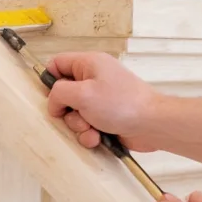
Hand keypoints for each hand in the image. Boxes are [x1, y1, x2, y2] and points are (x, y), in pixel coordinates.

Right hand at [45, 51, 161, 151]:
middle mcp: (94, 79)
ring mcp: (101, 99)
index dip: (49, 80)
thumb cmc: (121, 104)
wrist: (152, 125)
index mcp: (89, 64)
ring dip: (79, 126)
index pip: (58, 63)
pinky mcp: (106, 118)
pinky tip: (99, 138)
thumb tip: (54, 102)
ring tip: (92, 129)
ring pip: (75, 114)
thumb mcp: (82, 94)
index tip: (52, 97)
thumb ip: (59, 93)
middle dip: (67, 111)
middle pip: (64, 94)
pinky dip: (90, 134)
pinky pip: (87, 126)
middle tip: (78, 115)